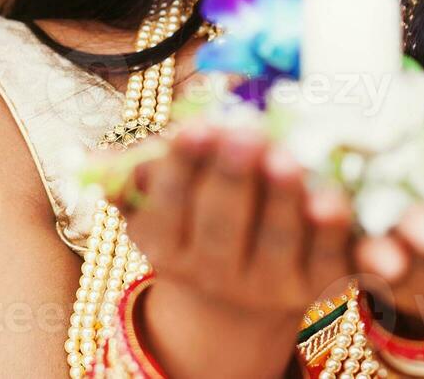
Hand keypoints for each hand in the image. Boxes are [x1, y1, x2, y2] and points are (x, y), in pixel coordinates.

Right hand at [111, 122, 353, 378]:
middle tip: (245, 133)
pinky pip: (331, 259)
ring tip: (289, 158)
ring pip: (277, 242)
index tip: (196, 126)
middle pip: (222, 226)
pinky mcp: (318, 286)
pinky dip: (336, 233)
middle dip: (233, 178)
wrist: (239, 297)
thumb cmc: (194, 219)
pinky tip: (337, 200)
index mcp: (167, 246)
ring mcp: (269, 285)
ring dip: (283, 201)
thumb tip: (86, 156)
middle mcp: (214, 273)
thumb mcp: (158, 201)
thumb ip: (132, 173)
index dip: (183, 167)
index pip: (169, 205)